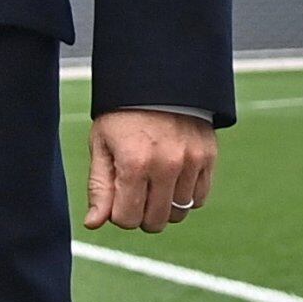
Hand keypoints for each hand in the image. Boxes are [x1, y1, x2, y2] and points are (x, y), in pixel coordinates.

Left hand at [87, 108, 218, 233]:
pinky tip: (174, 180)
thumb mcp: (102, 144)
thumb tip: (94, 223)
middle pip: (154, 222)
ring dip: (164, 206)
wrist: (160, 78)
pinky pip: (199, 199)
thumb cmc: (123, 113)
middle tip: (136, 192)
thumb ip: (99, 187)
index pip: (126, 219)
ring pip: (178, 213)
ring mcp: (191, 161)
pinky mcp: (208, 157)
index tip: (118, 195)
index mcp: (134, 163)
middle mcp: (166, 165)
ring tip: (155, 183)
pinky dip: (186, 197)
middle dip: (141, 214)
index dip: (118, 213)